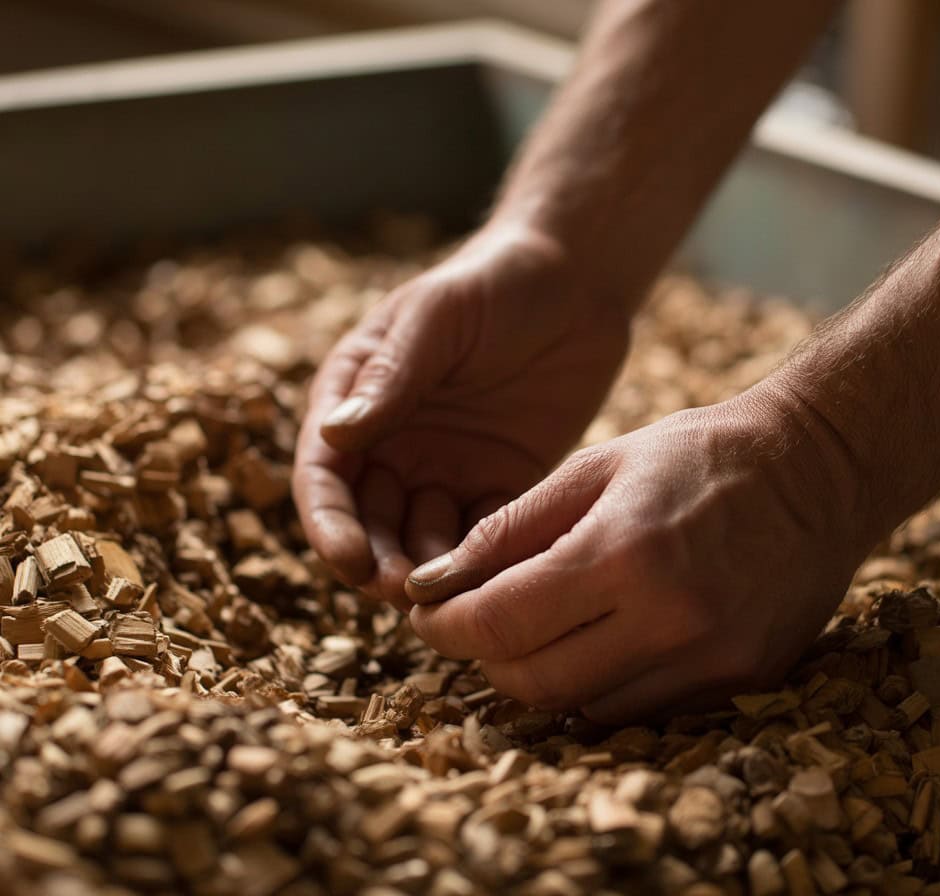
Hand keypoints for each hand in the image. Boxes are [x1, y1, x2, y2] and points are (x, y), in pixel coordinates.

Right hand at [293, 221, 632, 610]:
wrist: (575, 282)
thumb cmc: (495, 283)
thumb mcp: (437, 317)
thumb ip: (391, 376)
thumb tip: (336, 437)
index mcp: (357, 399)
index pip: (325, 473)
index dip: (330, 523)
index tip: (350, 560)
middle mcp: (393, 443)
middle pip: (368, 520)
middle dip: (376, 561)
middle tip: (401, 593)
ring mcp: (445, 468)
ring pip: (419, 538)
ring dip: (424, 572)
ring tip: (445, 597)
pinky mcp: (498, 483)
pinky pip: (480, 534)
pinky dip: (479, 561)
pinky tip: (493, 580)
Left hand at [406, 389, 873, 722]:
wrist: (819, 469)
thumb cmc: (700, 454)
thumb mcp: (597, 467)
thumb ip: (511, 528)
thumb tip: (435, 581)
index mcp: (624, 552)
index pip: (499, 623)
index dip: (445, 626)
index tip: (425, 614)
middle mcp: (669, 620)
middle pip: (533, 682)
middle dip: (484, 659)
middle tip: (473, 623)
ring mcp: (712, 660)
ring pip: (583, 708)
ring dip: (540, 676)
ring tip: (535, 629)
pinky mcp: (743, 680)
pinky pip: (642, 711)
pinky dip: (600, 686)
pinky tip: (597, 643)